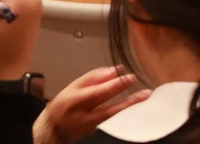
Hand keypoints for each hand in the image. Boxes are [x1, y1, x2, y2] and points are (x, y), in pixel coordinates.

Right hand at [35, 66, 150, 143]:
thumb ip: (94, 77)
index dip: (114, 85)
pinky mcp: (95, 129)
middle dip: (124, 93)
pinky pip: (111, 118)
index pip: (97, 92)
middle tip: (137, 83)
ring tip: (144, 95)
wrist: (54, 128)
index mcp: (76, 100)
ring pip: (112, 114)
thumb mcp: (74, 86)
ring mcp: (90, 124)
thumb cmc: (64, 104)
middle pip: (107, 105)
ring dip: (129, 104)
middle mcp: (84, 115)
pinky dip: (122, 110)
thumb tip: (114, 70)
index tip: (128, 76)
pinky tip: (134, 104)